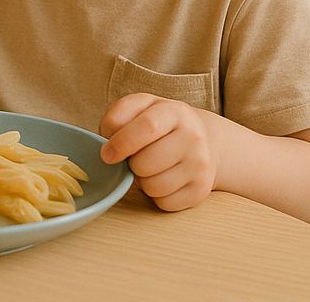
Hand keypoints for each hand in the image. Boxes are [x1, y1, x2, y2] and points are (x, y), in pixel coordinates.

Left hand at [99, 93, 219, 211]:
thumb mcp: (139, 107)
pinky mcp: (201, 190)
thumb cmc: (159, 121)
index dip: (121, 143)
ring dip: (141, 181)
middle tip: (132, 158)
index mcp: (174, 112)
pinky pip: (165, 203)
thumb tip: (108, 146)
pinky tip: (160, 179)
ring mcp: (200, 166)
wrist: (202, 138)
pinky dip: (155, 195)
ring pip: (154, 186)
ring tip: (147, 168)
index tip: (106, 154)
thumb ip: (117, 117)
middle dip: (130, 164)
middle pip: (146, 163)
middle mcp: (193, 138)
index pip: (147, 127)